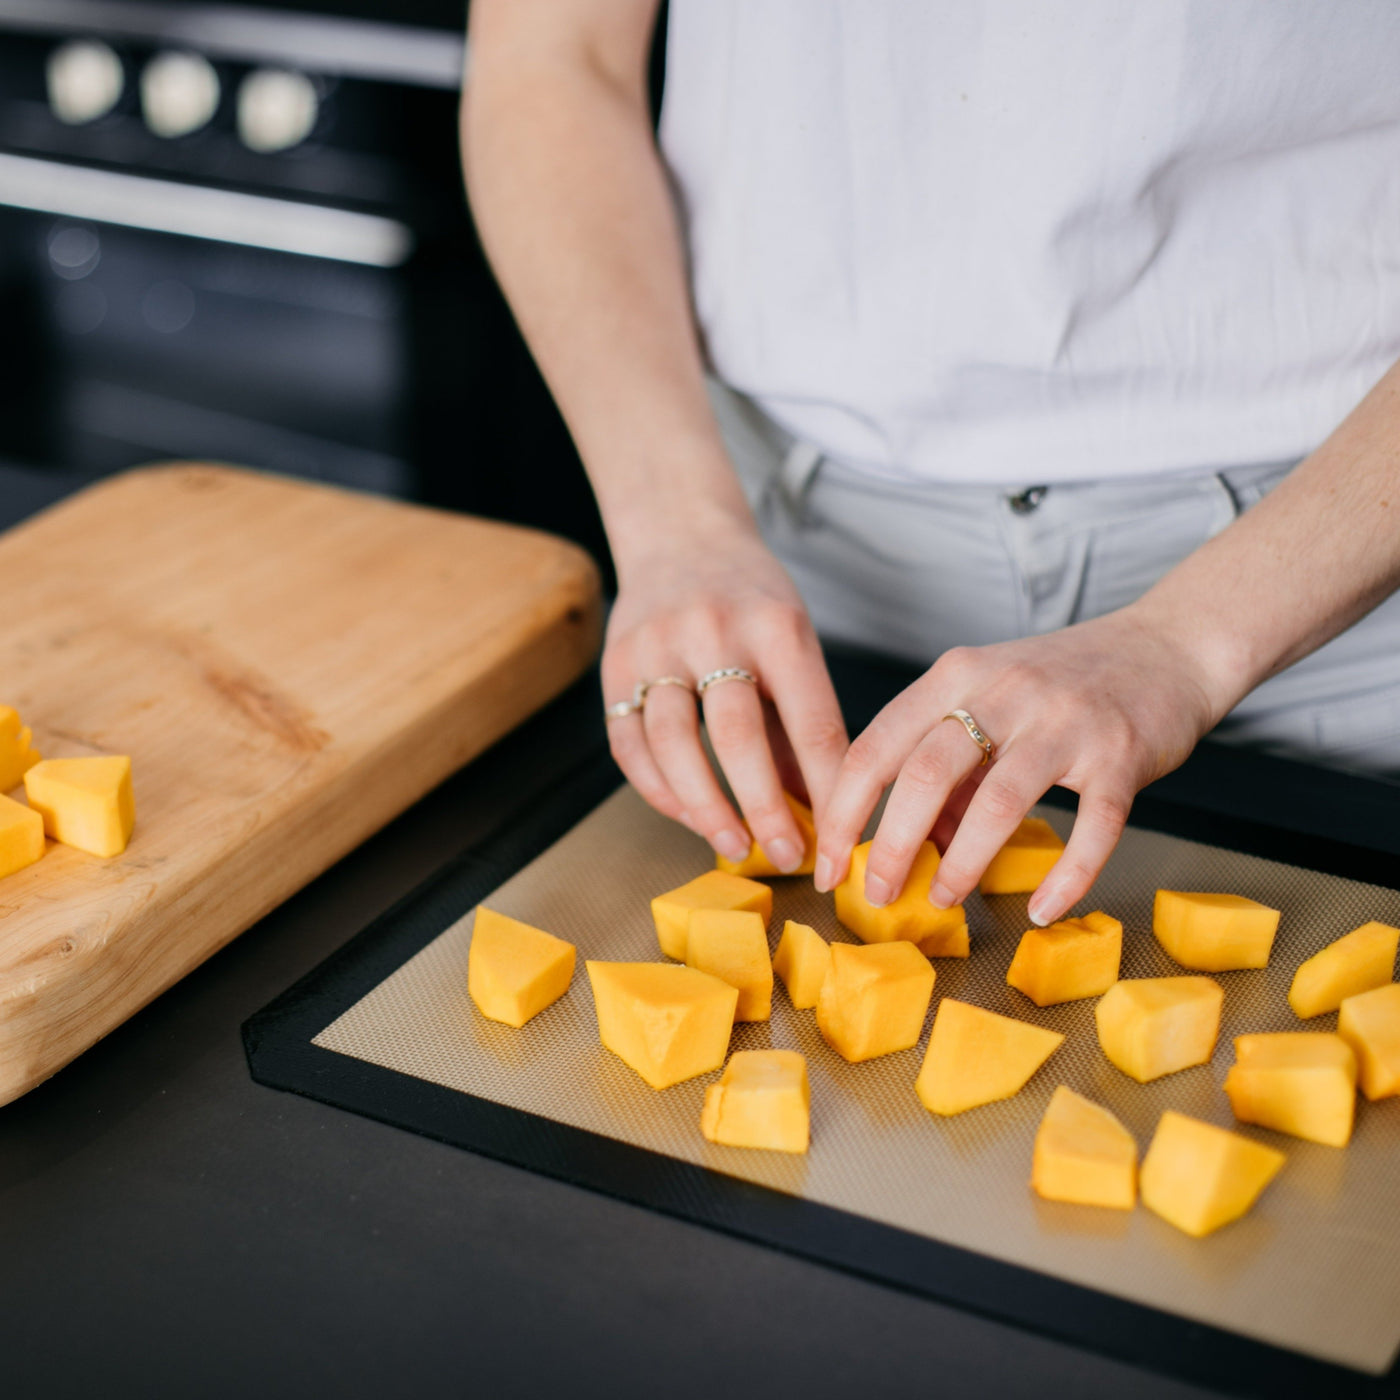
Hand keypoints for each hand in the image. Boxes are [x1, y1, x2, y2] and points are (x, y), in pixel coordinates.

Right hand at [603, 517, 848, 870]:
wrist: (680, 533)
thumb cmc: (751, 599)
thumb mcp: (794, 640)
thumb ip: (802, 721)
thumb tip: (822, 810)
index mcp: (777, 626)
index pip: (812, 721)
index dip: (830, 789)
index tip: (842, 840)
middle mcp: (714, 632)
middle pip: (737, 737)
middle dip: (765, 808)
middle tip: (787, 856)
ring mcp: (657, 647)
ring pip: (674, 744)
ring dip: (705, 808)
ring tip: (734, 845)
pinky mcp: (615, 665)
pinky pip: (630, 745)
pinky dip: (659, 790)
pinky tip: (687, 815)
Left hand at [814, 605, 1235, 923]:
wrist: (1168, 647)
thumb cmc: (1064, 682)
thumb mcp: (989, 701)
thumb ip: (947, 766)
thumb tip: (913, 843)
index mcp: (957, 674)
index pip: (875, 746)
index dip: (843, 811)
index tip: (828, 863)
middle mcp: (1005, 691)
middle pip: (924, 774)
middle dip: (890, 845)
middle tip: (876, 894)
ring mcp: (1065, 723)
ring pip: (997, 803)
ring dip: (963, 864)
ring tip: (943, 900)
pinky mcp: (1121, 757)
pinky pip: (1091, 830)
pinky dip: (1065, 878)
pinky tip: (1042, 909)